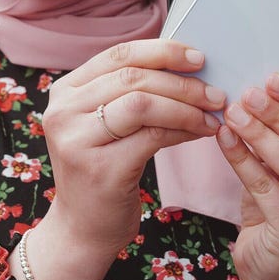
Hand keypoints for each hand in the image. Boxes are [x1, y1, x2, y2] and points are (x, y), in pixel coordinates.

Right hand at [12, 39, 225, 279]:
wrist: (82, 228)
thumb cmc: (103, 169)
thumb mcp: (106, 123)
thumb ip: (130, 92)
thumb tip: (189, 66)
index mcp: (65, 91)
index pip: (118, 55)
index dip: (163, 51)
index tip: (199, 56)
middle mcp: (63, 111)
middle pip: (133, 78)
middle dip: (181, 82)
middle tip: (215, 92)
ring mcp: (77, 140)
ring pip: (142, 104)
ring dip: (185, 106)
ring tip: (212, 113)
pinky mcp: (100, 168)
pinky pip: (152, 136)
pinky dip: (183, 130)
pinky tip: (201, 133)